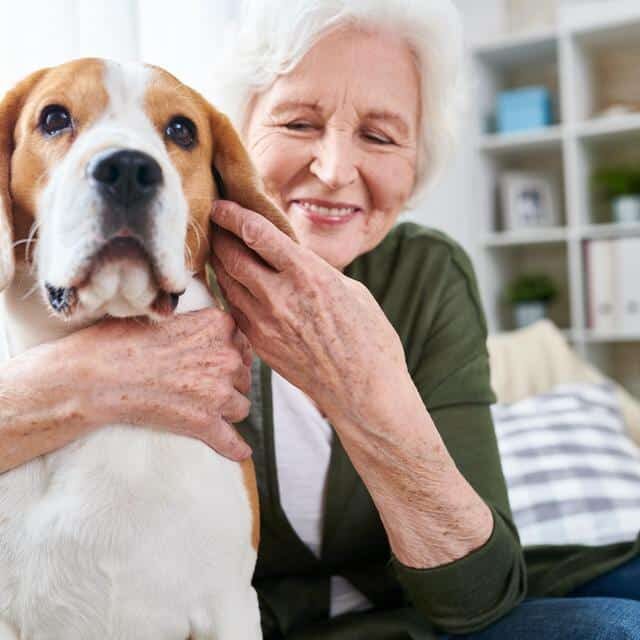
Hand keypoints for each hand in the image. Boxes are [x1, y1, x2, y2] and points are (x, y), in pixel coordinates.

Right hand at [70, 308, 253, 460]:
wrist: (96, 375)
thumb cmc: (120, 341)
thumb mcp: (168, 317)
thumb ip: (198, 326)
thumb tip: (208, 338)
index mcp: (218, 326)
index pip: (241, 345)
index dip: (228, 356)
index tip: (214, 362)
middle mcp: (225, 357)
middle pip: (242, 376)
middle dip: (227, 382)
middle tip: (200, 386)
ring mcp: (218, 391)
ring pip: (240, 406)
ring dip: (227, 410)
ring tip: (203, 409)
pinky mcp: (204, 422)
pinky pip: (230, 439)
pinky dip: (235, 448)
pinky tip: (241, 453)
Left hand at [210, 200, 408, 428]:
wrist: (364, 391)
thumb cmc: (369, 339)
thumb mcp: (351, 291)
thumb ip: (316, 272)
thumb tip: (295, 262)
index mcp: (307, 274)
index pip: (256, 233)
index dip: (234, 215)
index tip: (223, 206)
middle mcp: (280, 296)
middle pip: (232, 257)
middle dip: (219, 237)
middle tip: (215, 226)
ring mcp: (266, 324)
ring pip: (227, 284)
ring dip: (220, 264)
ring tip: (219, 252)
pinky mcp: (260, 345)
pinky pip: (235, 310)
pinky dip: (230, 293)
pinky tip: (233, 286)